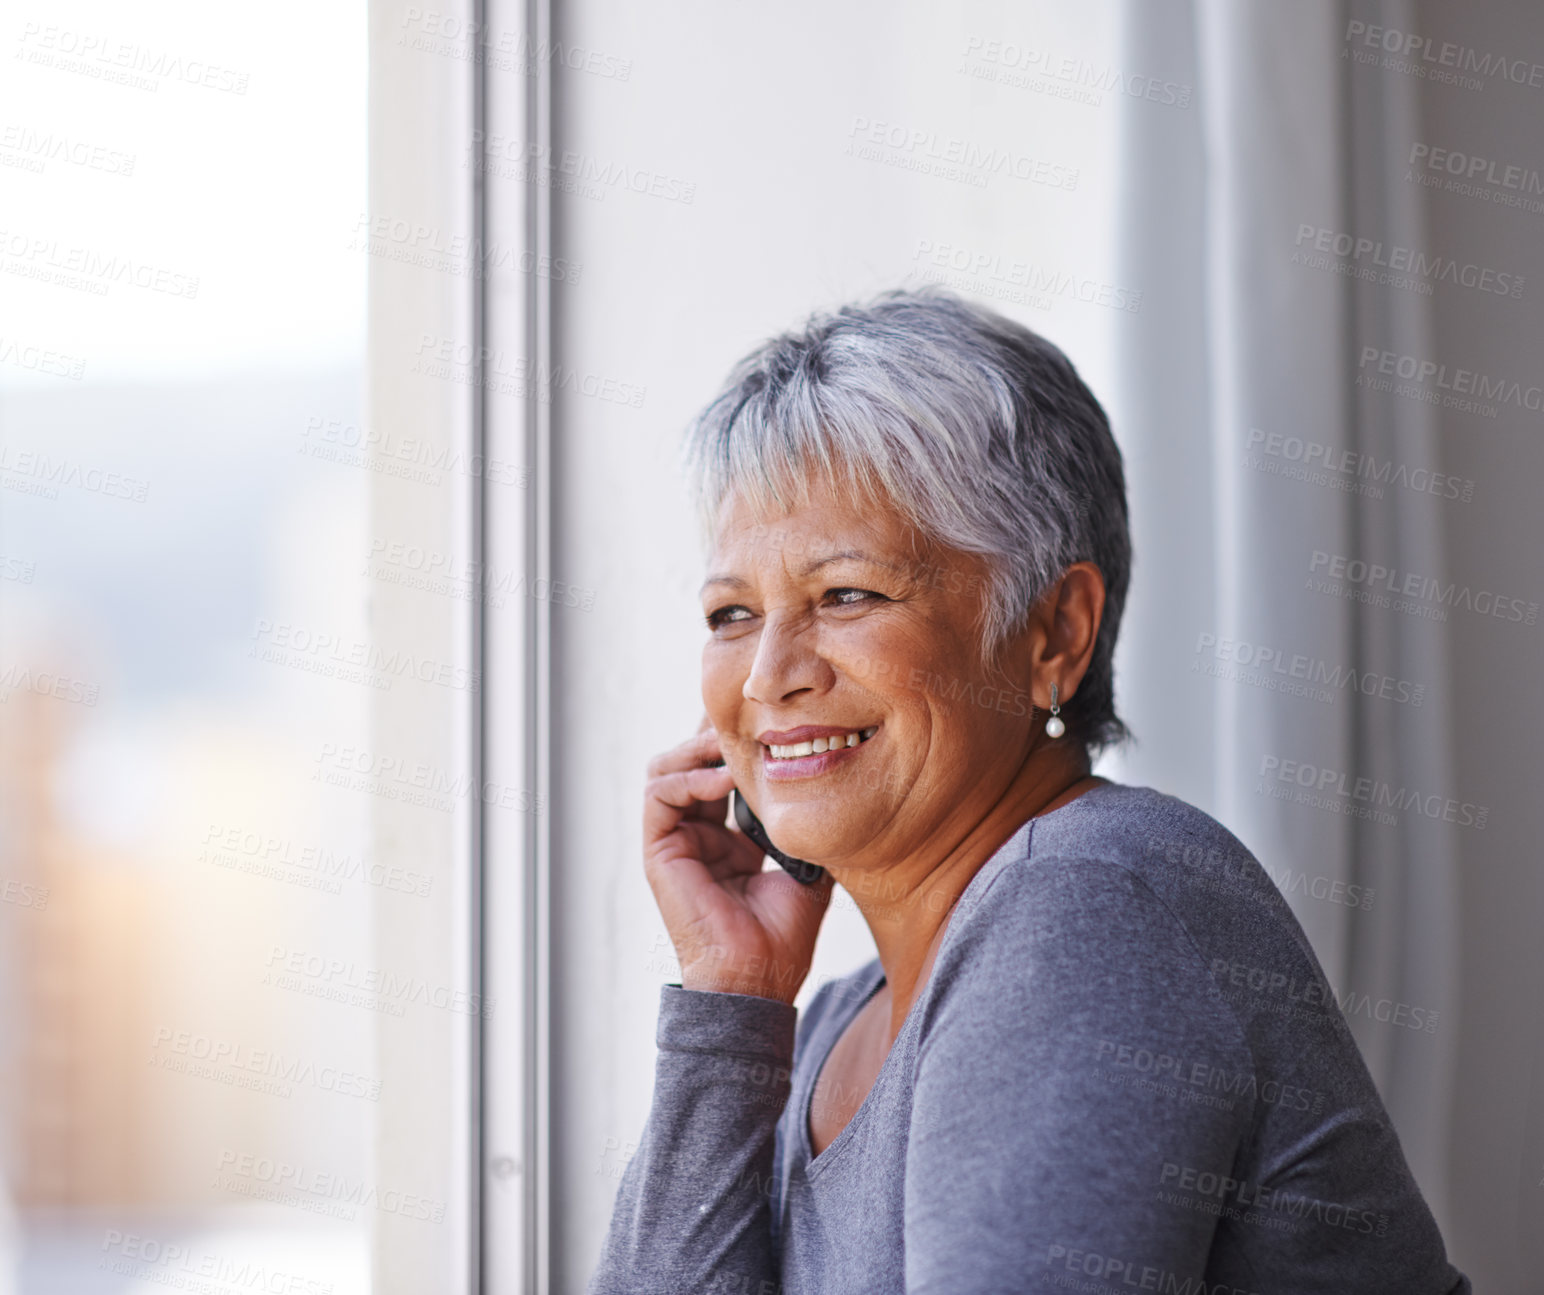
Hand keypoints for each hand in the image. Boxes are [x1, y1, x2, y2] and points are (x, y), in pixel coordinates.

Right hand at [642, 715, 834, 1002]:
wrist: (758, 980)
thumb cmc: (782, 939)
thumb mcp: (808, 870)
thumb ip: (808, 832)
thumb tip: (833, 794)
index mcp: (729, 841)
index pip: (722, 774)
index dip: (738, 745)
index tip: (771, 723)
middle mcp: (697, 836)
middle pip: (690, 761)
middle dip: (714, 734)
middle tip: (747, 718)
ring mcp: (675, 843)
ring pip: (666, 768)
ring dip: (696, 750)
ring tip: (733, 745)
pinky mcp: (658, 852)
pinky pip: (659, 795)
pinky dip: (687, 779)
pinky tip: (721, 781)